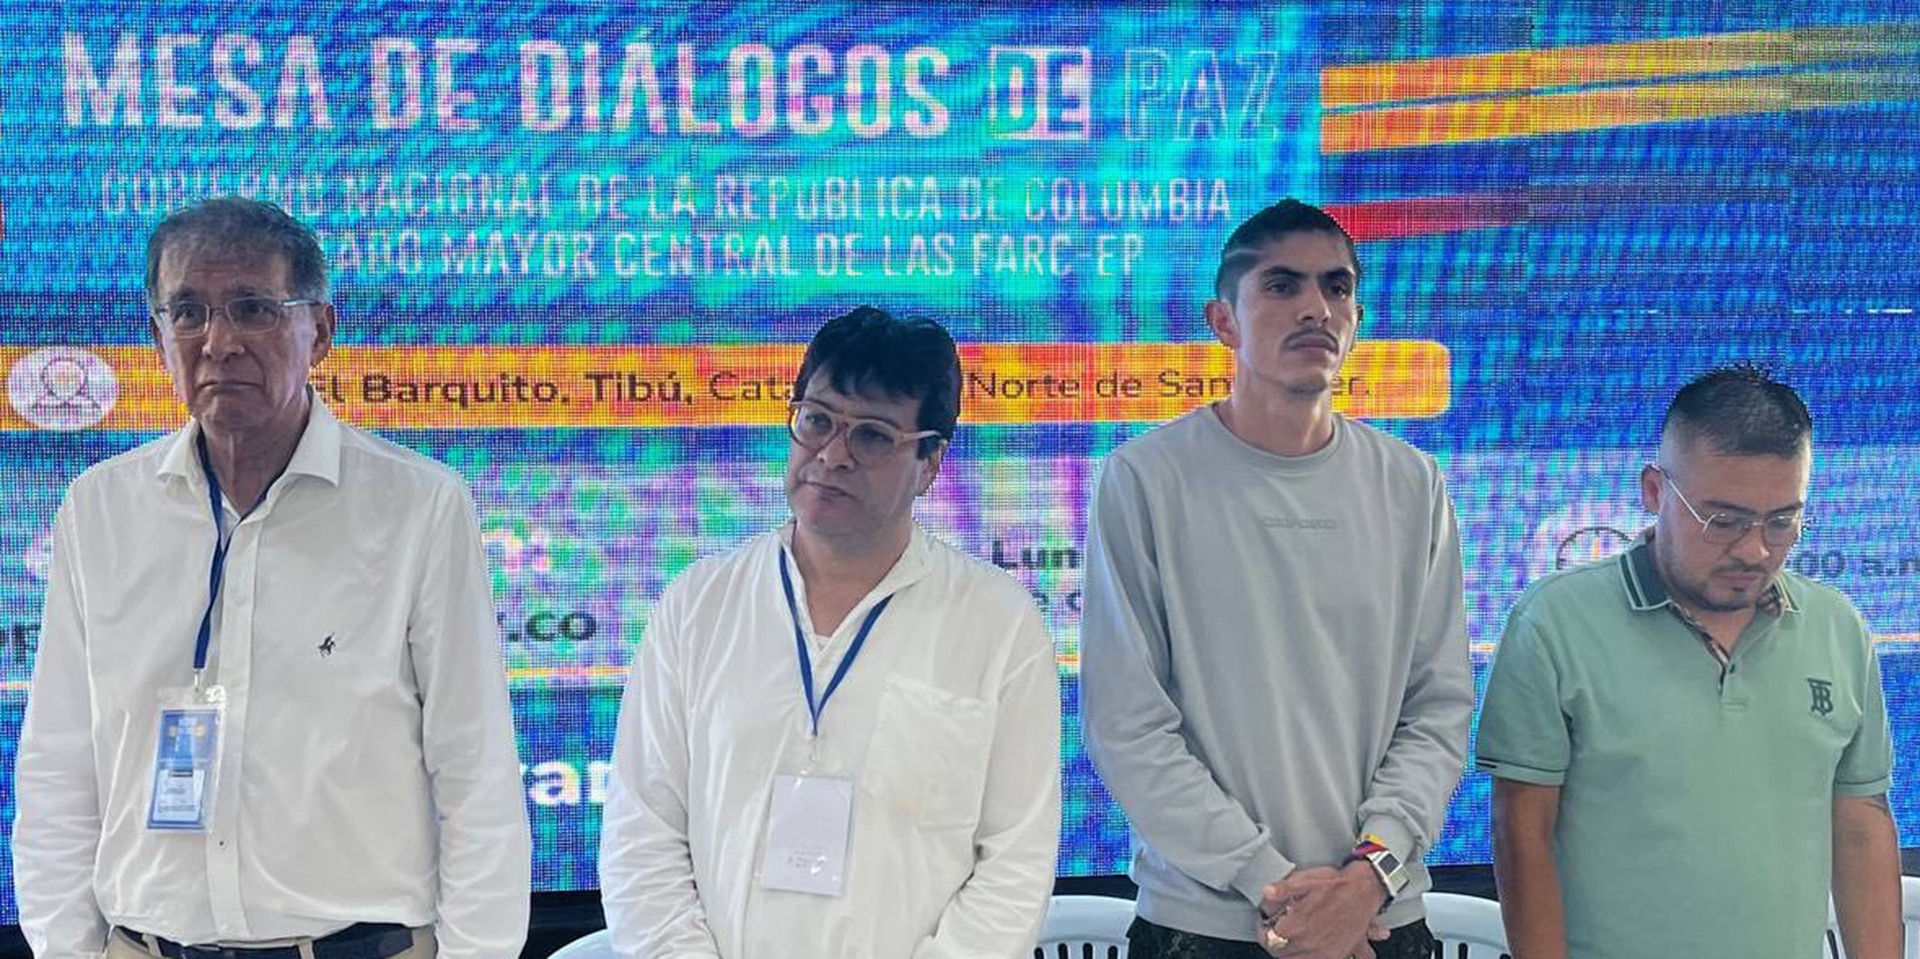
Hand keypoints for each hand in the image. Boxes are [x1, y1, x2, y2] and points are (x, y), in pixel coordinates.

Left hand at [1256, 862, 1388, 958]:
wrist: (1365, 890)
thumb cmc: (1336, 884)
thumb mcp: (1304, 879)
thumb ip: (1282, 889)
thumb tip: (1266, 892)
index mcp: (1296, 926)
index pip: (1267, 939)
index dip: (1262, 930)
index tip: (1264, 923)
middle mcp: (1309, 944)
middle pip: (1280, 953)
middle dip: (1274, 942)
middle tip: (1275, 930)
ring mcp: (1323, 953)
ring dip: (1290, 951)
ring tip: (1290, 939)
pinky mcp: (1337, 955)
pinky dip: (1309, 955)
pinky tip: (1307, 947)